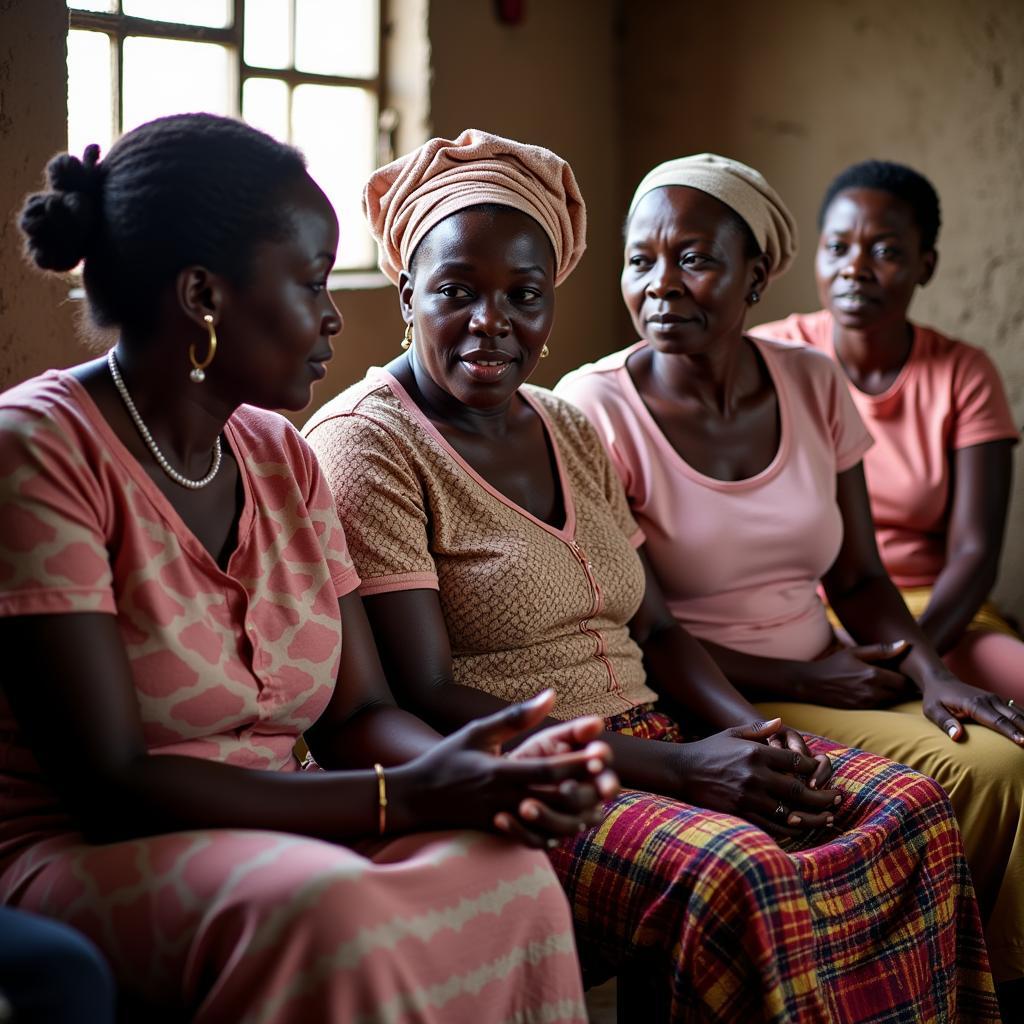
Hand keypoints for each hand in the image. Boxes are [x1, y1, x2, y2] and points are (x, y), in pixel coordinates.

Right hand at [397, 691, 616, 846]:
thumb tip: (552, 694)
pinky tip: (573, 823)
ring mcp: (502, 821)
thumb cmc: (447, 758)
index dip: (578, 764)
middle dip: (586, 790)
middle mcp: (504, 800)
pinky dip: (557, 834)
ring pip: (551, 825)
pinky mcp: (500, 833)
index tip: (602, 753)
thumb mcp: (478, 731)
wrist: (415, 797)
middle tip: (611, 778)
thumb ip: (516, 716)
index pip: (548, 771)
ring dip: (578, 815)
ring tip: (599, 801)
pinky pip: (535, 841)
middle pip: (555, 801)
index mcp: (500, 772)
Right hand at [675, 718, 842, 837]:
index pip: (796, 762)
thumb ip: (758, 729)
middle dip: (823, 796)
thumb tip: (781, 723)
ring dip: (812, 817)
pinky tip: (801, 829)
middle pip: (799, 790)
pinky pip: (772, 826)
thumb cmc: (708, 750)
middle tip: (838, 799)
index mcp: (756, 753)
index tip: (823, 773)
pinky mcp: (739, 813)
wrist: (680, 771)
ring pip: (790, 812)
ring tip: (827, 818)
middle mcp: (755, 775)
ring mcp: (747, 796)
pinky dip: (790, 829)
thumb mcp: (732, 734)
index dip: (815, 769)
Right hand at [802, 641, 914, 708]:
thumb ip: (882, 650)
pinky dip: (884, 699)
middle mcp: (872, 691)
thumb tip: (905, 644)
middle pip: (901, 693)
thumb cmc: (834, 664)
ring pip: (893, 701)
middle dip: (905, 686)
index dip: (910, 678)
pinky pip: (881, 706)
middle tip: (904, 678)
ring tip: (892, 684)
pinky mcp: (862, 710)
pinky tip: (878, 691)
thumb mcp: (855, 652)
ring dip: (895, 694)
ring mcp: (867, 703)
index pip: (904, 681)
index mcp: (873, 674)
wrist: (812, 683)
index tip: (910, 672)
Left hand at [918, 673, 1023, 745]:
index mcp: (973, 704)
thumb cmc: (935, 698)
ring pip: (1018, 712)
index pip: (996, 720)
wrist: (940, 680)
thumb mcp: (932, 710)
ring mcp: (995, 699)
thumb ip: (945, 722)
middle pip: (1013, 716)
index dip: (1011, 732)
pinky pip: (1016, 709)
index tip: (1023, 742)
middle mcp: (988, 700)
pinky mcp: (998, 700)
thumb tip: (957, 736)